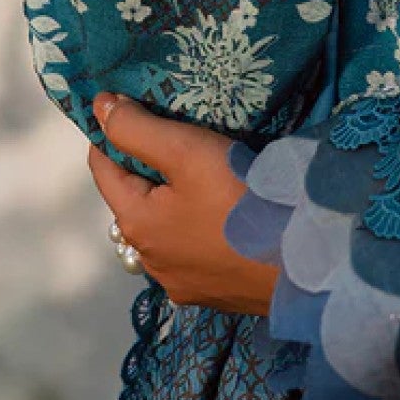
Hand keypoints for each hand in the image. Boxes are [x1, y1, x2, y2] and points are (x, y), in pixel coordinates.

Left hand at [88, 93, 277, 315]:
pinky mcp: (212, 293)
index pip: (104, 170)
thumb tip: (99, 107)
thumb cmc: (238, 198)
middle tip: (176, 135)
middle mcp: (150, 260)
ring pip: (164, 230)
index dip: (110, 135)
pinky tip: (221, 219)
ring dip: (172, 204)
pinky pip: (192, 254)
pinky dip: (196, 231)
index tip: (126, 106)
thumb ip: (138, 128)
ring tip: (202, 177)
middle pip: (135, 202)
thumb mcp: (187, 151)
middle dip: (146, 168)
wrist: (300, 261)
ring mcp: (182, 282)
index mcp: (136, 225)